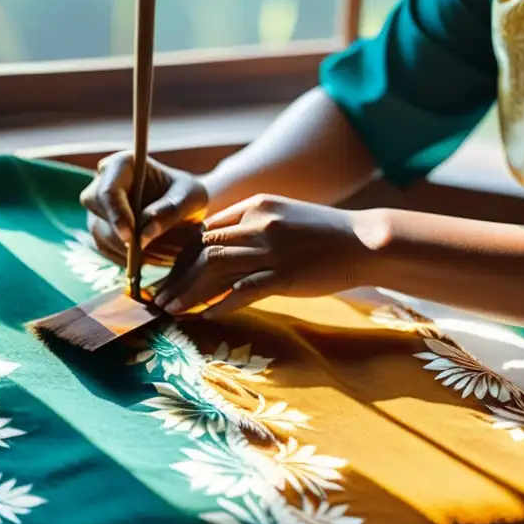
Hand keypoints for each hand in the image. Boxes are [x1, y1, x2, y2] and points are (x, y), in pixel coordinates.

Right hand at [80, 152, 207, 267]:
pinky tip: (149, 260)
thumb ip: (170, 211)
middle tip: (151, 254)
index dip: (117, 216)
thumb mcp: (190, 197)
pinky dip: (127, 259)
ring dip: (128, 252)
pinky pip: (106, 249)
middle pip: (100, 213)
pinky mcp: (101, 228)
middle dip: (124, 238)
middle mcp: (103, 183)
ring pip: (101, 234)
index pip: (108, 191)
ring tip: (160, 258)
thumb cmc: (188, 194)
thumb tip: (144, 235)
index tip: (133, 238)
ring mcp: (100, 207)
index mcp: (122, 165)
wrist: (186, 206)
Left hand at [152, 194, 376, 317]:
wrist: (365, 241)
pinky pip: (242, 291)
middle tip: (158, 298)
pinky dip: (220, 304)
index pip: (206, 230)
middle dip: (176, 276)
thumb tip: (222, 247)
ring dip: (187, 292)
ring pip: (214, 269)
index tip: (170, 276)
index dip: (181, 255)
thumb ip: (253, 226)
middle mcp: (258, 224)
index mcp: (255, 206)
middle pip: (202, 249)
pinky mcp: (285, 275)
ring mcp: (271, 249)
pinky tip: (205, 317)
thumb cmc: (326, 233)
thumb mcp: (284, 216)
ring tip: (170, 310)